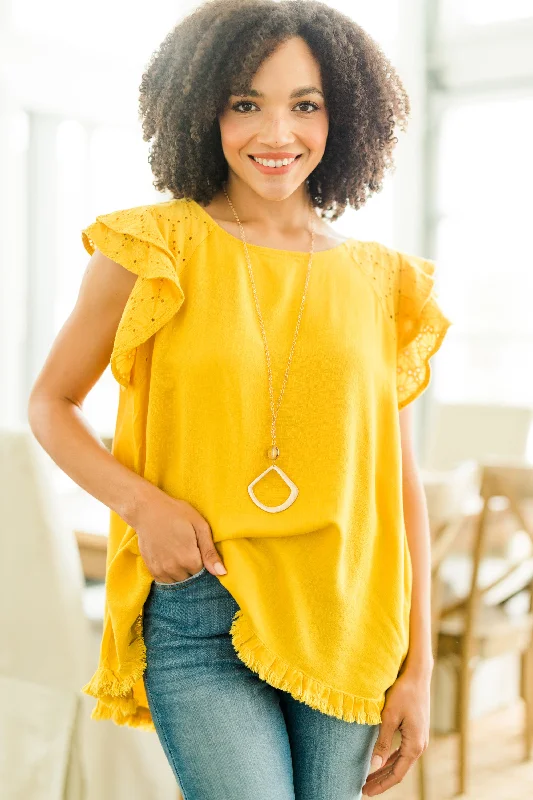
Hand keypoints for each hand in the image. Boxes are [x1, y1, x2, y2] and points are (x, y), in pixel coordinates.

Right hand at [132, 483, 226, 581]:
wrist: (147, 510)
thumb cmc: (176, 513)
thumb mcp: (200, 526)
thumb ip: (210, 552)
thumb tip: (222, 573)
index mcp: (190, 559)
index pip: (203, 573)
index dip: (203, 562)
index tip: (199, 550)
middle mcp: (175, 569)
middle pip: (191, 578)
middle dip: (192, 568)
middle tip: (188, 549)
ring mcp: (161, 570)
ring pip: (178, 581)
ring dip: (181, 572)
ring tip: (178, 552)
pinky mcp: (151, 569)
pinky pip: (165, 580)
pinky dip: (170, 573)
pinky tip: (169, 557)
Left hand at [362, 667, 430, 795]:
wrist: (417, 674)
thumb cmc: (403, 692)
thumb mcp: (389, 717)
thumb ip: (382, 743)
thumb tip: (374, 766)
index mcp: (414, 745)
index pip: (396, 774)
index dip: (381, 784)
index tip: (365, 792)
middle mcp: (420, 745)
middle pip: (399, 770)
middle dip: (381, 780)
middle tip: (364, 789)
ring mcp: (419, 738)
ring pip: (401, 761)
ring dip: (385, 770)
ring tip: (369, 778)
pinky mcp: (416, 730)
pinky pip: (403, 751)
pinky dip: (391, 759)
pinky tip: (381, 761)